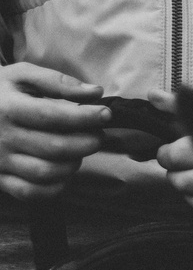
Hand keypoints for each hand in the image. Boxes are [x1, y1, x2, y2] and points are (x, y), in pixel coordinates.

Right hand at [0, 63, 111, 201]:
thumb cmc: (0, 93)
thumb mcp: (21, 76)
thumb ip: (57, 82)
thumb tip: (94, 92)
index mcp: (6, 107)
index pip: (52, 116)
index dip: (85, 117)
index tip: (105, 114)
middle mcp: (1, 137)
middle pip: (55, 147)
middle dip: (87, 142)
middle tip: (97, 135)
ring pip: (46, 172)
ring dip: (74, 163)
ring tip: (79, 150)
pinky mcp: (0, 179)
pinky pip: (32, 192)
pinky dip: (55, 186)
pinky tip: (63, 170)